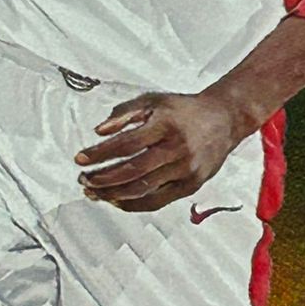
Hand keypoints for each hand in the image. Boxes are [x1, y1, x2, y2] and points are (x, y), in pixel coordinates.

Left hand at [75, 89, 243, 212]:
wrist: (224, 119)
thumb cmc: (185, 110)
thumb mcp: (154, 101)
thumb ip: (124, 113)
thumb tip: (99, 131)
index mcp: (166, 124)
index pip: (125, 144)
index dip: (99, 153)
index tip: (80, 158)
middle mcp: (177, 149)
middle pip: (132, 170)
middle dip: (102, 179)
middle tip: (83, 179)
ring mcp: (186, 170)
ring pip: (143, 190)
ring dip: (113, 194)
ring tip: (94, 192)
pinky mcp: (191, 185)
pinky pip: (157, 201)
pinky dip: (133, 204)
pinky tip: (117, 200)